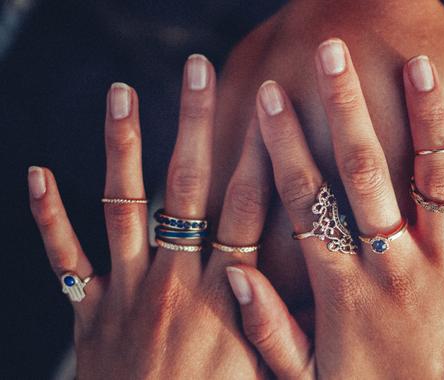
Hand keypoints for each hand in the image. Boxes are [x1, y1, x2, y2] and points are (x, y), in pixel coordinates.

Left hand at [28, 55, 299, 378]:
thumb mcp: (268, 373)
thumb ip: (288, 322)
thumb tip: (319, 281)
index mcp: (226, 294)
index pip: (246, 206)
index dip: (259, 150)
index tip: (265, 105)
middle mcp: (176, 278)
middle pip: (188, 186)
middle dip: (195, 122)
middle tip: (196, 69)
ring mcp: (128, 289)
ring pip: (124, 204)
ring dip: (121, 145)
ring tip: (122, 93)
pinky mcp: (90, 309)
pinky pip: (65, 255)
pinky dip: (48, 215)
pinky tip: (36, 173)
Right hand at [208, 0, 443, 323]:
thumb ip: (271, 330)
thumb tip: (232, 276)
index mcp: (345, 291)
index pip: (305, 204)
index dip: (283, 148)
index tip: (268, 101)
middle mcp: (395, 267)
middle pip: (363, 173)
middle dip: (343, 106)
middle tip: (329, 53)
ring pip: (433, 177)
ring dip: (423, 115)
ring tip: (412, 65)